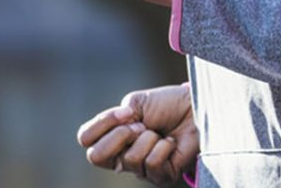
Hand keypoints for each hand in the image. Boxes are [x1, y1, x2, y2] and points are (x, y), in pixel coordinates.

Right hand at [77, 83, 198, 184]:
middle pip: (96, 157)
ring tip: (159, 133)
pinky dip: (164, 146)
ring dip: (148, 138)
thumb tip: (120, 127)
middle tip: (141, 126)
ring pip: (130, 158)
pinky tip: (170, 142)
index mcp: (112, 138)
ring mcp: (140, 169)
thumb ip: (116, 116)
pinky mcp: (161, 177)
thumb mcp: (136, 103)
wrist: (194, 108)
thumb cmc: (167, 105)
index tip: (125, 112)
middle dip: (120, 135)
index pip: (86, 139)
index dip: (102, 124)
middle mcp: (121, 157)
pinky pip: (152, 163)